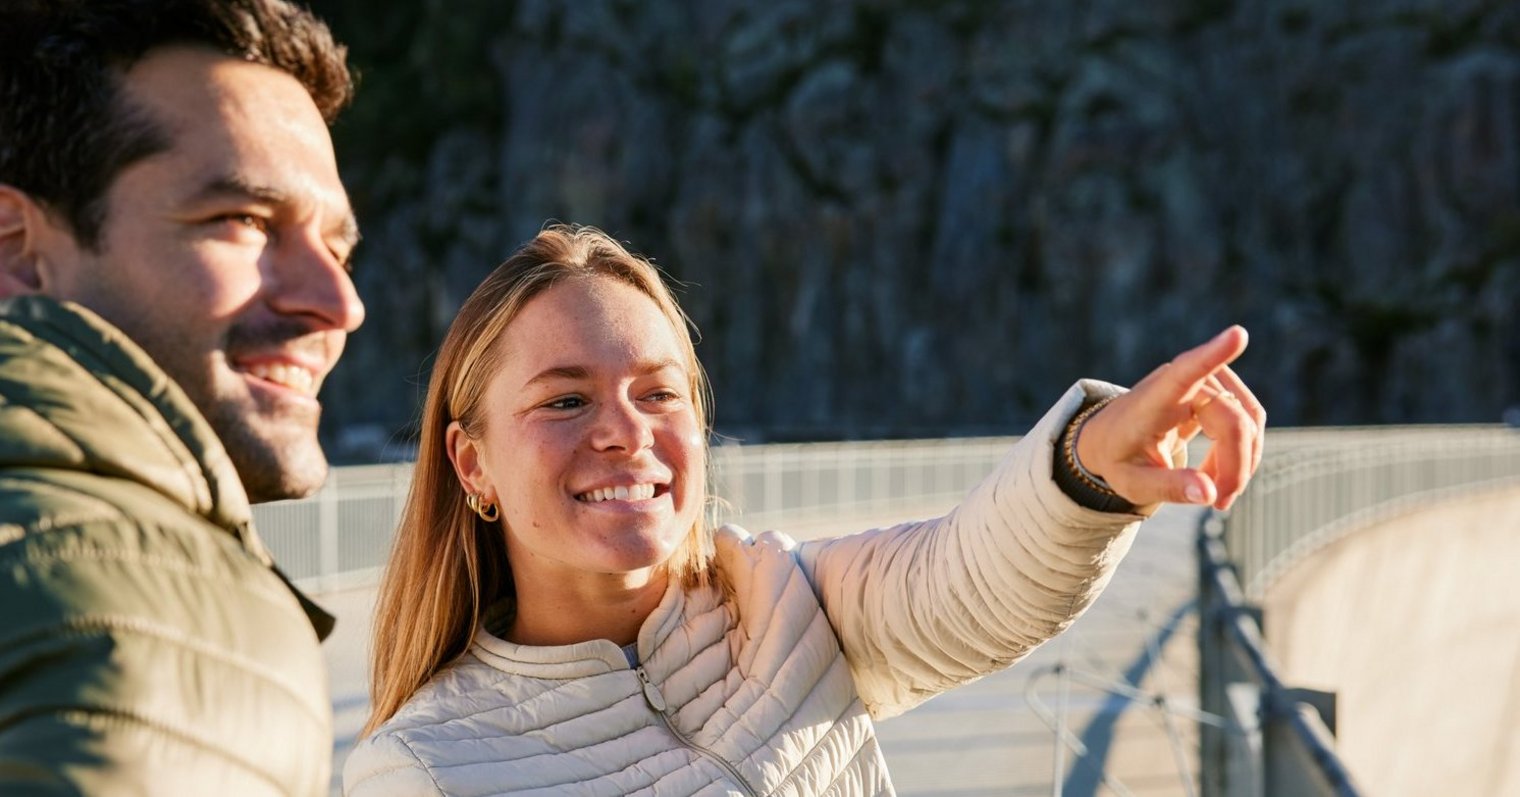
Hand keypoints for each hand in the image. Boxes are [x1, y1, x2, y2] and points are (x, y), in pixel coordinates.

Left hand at [1075, 326, 1264, 509]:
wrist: (1110, 439)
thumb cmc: (1119, 458)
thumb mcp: (1132, 483)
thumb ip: (1168, 487)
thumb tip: (1209, 494)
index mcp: (1152, 400)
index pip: (1185, 372)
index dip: (1212, 355)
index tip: (1238, 335)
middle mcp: (1180, 383)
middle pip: (1233, 419)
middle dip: (1236, 466)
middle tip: (1219, 503)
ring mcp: (1202, 382)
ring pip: (1249, 418)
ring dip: (1243, 460)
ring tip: (1216, 493)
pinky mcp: (1217, 390)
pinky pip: (1249, 419)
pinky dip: (1243, 451)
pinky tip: (1218, 475)